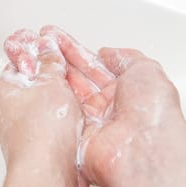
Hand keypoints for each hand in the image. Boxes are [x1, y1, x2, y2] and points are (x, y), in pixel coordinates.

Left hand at [0, 29, 85, 186]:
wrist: (49, 175)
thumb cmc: (41, 133)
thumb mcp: (51, 83)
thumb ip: (51, 62)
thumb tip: (48, 46)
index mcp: (4, 89)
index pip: (18, 60)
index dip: (34, 46)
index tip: (45, 38)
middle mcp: (10, 108)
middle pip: (33, 80)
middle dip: (51, 68)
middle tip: (65, 57)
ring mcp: (25, 127)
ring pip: (46, 101)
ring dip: (62, 90)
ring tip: (77, 81)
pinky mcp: (41, 144)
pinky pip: (54, 120)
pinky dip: (66, 112)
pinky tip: (78, 109)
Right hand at [40, 26, 185, 186]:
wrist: (143, 148)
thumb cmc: (152, 112)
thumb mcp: (146, 69)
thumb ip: (125, 57)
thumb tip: (107, 53)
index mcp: (124, 90)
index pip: (92, 65)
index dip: (73, 50)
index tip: (55, 38)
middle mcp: (106, 106)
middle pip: (76, 77)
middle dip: (57, 59)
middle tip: (39, 44)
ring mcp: (90, 121)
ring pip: (65, 92)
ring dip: (50, 73)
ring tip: (34, 55)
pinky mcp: (76, 134)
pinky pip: (59, 111)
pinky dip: (48, 95)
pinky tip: (36, 80)